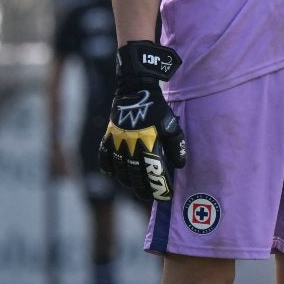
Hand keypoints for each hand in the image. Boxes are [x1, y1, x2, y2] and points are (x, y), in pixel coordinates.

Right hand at [98, 41, 185, 201]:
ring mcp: (118, 141)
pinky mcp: (109, 136)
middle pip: (135, 175)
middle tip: (149, 195)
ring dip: (127, 181)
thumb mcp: (172, 124)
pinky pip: (103, 155)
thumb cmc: (157, 107)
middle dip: (143, 189)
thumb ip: (176, 145)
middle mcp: (132, 145)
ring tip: (134, 186)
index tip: (165, 195)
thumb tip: (180, 164)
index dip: (160, 186)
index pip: (154, 172)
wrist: (135, 88)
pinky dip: (107, 166)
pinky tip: (111, 173)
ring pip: (119, 169)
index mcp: (149, 143)